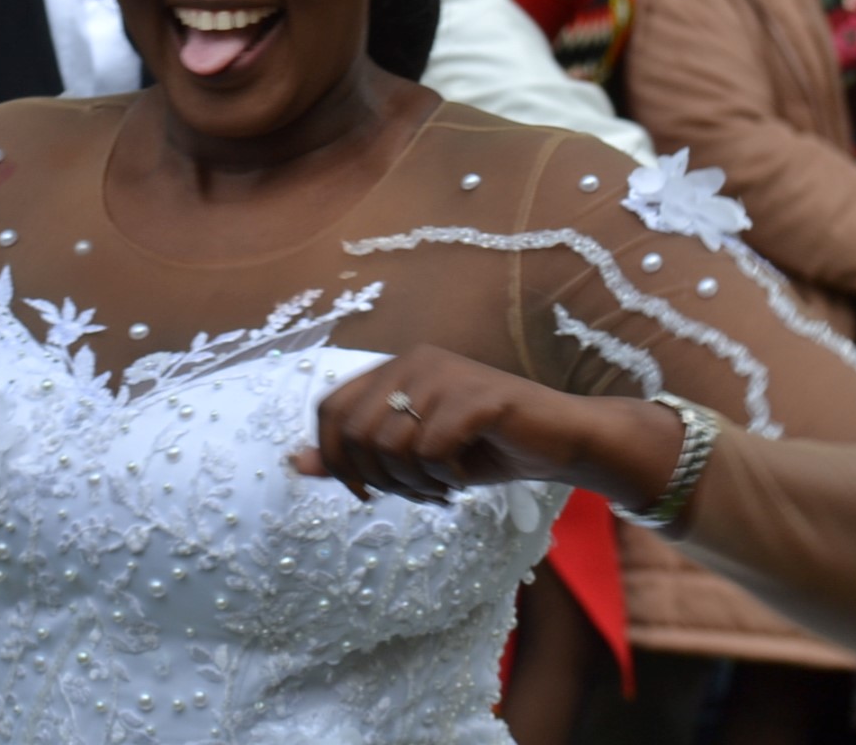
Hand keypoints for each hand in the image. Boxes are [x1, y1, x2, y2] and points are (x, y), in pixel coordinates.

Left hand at [292, 344, 679, 510]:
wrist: (559, 442)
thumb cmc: (483, 448)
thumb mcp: (412, 457)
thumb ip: (358, 456)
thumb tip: (296, 464)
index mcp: (394, 368)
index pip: (330, 410)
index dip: (336, 458)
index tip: (365, 492)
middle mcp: (415, 360)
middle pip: (357, 433)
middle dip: (380, 479)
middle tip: (417, 493)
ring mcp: (447, 373)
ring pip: (392, 445)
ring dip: (414, 484)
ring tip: (441, 488)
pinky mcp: (478, 395)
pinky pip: (433, 449)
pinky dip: (444, 477)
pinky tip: (463, 479)